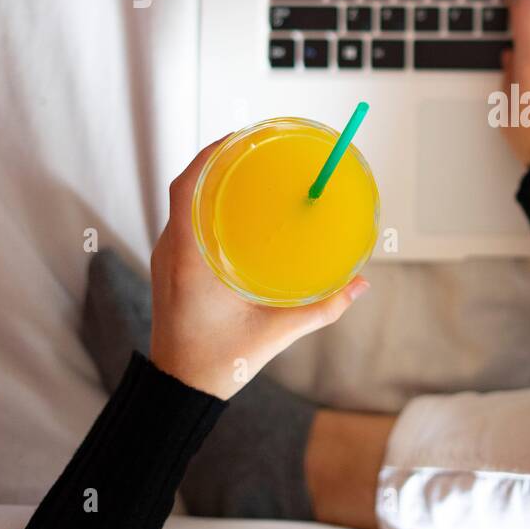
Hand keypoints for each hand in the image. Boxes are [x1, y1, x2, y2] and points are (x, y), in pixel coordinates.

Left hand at [148, 138, 368, 399]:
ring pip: (185, 203)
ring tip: (251, 170)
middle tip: (257, 147)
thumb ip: (322, 309)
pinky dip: (208, 205)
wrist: (178, 391)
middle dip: (219, 160)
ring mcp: (168, 259)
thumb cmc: (218, 363)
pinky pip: (187, 222)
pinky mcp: (172, 269)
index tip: (240, 137)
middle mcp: (171, 251)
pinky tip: (239, 209)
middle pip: (188, 186)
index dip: (209, 155)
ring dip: (213, 182)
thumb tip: (361, 285)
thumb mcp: (275, 334)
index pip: (187, 187)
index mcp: (188, 259)